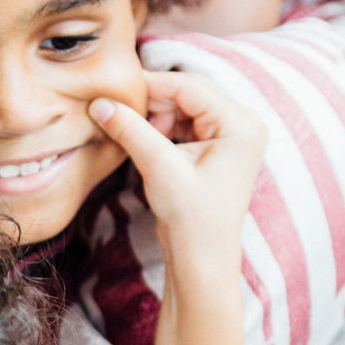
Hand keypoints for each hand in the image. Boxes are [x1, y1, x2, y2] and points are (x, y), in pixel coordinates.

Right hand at [90, 71, 266, 263]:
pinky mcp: (218, 151)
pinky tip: (145, 144)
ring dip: (156, 118)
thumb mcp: (160, 168)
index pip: (190, 86)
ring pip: (185, 109)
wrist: (202, 260)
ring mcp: (232, 137)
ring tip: (132, 135)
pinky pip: (186, 126)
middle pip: (189, 94)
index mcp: (241, 124)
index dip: (150, 84)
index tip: (114, 90)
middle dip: (152, 103)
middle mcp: (243, 125)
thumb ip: (131, 130)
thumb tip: (101, 104)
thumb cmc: (192, 220)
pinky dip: (163, 131)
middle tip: (119, 114)